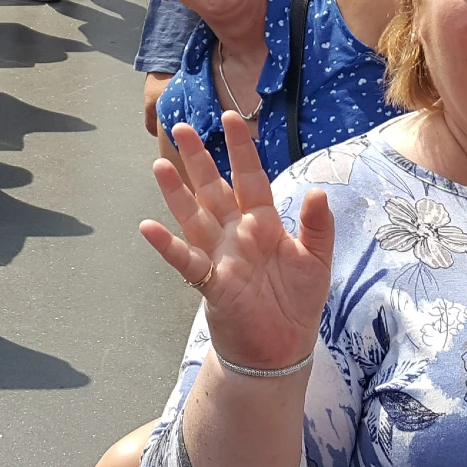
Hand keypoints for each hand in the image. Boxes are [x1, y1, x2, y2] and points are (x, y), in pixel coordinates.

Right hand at [140, 115, 332, 371]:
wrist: (281, 349)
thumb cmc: (298, 301)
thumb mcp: (317, 261)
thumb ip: (317, 227)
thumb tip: (317, 191)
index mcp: (263, 222)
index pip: (250, 177)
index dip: (240, 149)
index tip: (230, 118)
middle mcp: (236, 233)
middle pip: (213, 188)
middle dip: (198, 158)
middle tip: (181, 126)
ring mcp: (219, 256)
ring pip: (193, 216)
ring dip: (176, 193)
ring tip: (160, 165)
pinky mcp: (210, 283)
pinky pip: (185, 260)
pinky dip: (167, 245)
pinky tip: (148, 227)